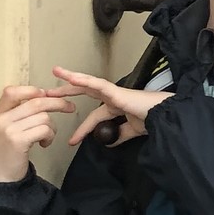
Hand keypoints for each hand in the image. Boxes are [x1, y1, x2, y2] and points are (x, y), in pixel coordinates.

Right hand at [0, 84, 76, 181]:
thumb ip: (19, 113)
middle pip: (36, 102)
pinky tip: (44, 144)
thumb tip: (43, 95)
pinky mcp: (18, 141)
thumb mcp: (7, 129)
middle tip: (70, 107)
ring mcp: (9, 130)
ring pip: (44, 117)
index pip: (13, 91)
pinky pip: (44, 130)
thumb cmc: (8, 152)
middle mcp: (1, 119)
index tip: (46, 95)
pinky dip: (50, 136)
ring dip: (53, 127)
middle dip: (57, 103)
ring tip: (47, 137)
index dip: (33, 91)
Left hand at [50, 67, 170, 147]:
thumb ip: (119, 135)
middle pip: (85, 90)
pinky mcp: (116, 91)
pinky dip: (84, 80)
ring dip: (71, 78)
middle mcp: (112, 96)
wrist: (165, 116)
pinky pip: (97, 84)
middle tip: (48, 92)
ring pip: (88, 82)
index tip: (71, 141)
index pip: (93, 116)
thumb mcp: (131, 131)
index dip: (82, 129)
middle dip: (67, 90)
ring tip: (56, 72)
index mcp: (115, 106)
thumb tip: (108, 142)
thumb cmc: (152, 120)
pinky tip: (72, 78)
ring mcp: (113, 91)